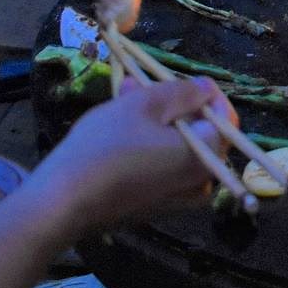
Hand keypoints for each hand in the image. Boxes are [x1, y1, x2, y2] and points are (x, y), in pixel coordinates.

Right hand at [30, 77, 237, 229]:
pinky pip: (162, 167)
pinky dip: (148, 145)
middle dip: (172, 104)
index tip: (177, 80)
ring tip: (123, 98)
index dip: (204, 94)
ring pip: (177, 148)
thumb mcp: (143, 105)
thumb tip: (206, 89)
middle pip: (200, 132)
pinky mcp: (154, 207)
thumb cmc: (105, 148)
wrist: (61, 204)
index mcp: (208, 159)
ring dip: (155, 121)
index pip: (225, 118)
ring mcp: (178, 200)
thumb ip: (181, 93)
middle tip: (140, 85)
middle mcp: (201, 184)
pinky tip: (119, 129)